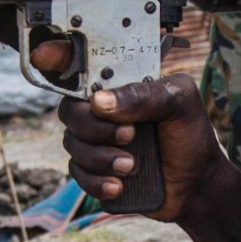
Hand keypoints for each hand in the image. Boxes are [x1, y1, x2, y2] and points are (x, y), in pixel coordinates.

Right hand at [34, 42, 233, 221]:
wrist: (197, 185)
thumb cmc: (191, 136)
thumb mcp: (179, 103)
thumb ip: (144, 95)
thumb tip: (99, 101)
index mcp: (121, 84)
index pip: (83, 65)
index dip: (58, 56)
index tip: (42, 56)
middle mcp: (104, 109)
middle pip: (70, 110)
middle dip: (94, 127)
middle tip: (130, 135)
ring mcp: (97, 140)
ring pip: (72, 143)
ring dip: (100, 157)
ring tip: (132, 166)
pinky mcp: (95, 170)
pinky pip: (77, 173)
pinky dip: (96, 181)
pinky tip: (119, 185)